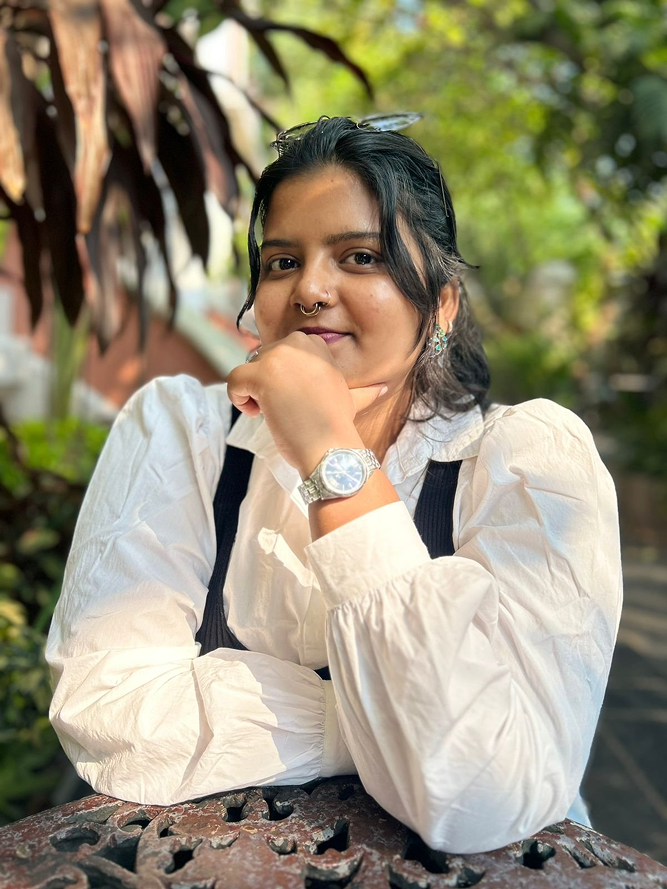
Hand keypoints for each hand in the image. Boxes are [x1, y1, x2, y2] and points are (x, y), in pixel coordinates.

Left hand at [226, 332, 386, 475]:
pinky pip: (234, 380)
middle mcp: (297, 345)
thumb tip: (382, 388)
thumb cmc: (338, 427)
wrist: (330, 446)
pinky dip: (237, 398)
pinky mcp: (261, 375)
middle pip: (263, 358)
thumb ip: (362, 390)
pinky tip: (255, 413)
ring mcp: (278, 358)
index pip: (284, 350)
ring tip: (271, 413)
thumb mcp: (351, 400)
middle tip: (284, 407)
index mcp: (317, 346)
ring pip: (248, 368)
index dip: (283, 375)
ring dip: (254, 392)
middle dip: (268, 382)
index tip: (294, 398)